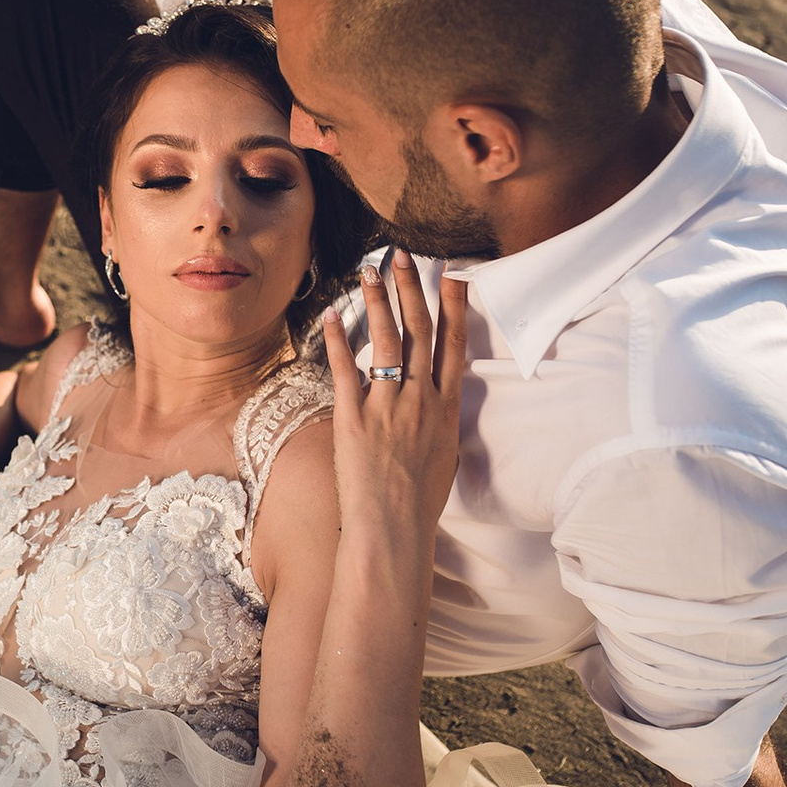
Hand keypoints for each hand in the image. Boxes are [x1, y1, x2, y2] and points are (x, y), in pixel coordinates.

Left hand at [322, 250, 469, 535]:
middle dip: (411, 288)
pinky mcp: (355, 419)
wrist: (394, 531)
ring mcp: (388, 407)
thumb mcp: (443, 456)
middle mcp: (421, 400)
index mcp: (446, 408)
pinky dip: (338, 338)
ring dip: (378, 301)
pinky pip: (346, 369)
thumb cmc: (419, 502)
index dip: (454, 306)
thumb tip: (434, 403)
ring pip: (386, 341)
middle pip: (419, 331)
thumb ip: (437, 422)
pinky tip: (332, 313)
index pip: (454, 344)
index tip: (454, 274)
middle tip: (402, 254)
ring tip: (370, 270)